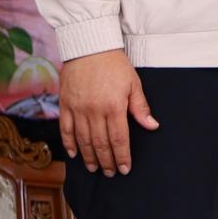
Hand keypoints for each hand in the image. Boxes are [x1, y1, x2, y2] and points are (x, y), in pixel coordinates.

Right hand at [59, 50, 157, 175]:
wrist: (89, 45)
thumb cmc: (114, 63)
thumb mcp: (133, 83)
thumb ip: (140, 107)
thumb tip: (152, 126)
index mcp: (114, 106)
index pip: (119, 139)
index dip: (122, 157)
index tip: (125, 168)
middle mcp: (94, 111)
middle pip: (100, 144)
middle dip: (107, 161)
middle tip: (111, 173)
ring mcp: (78, 108)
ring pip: (83, 140)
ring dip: (89, 157)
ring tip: (94, 168)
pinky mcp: (65, 104)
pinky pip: (66, 129)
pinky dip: (69, 143)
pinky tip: (75, 154)